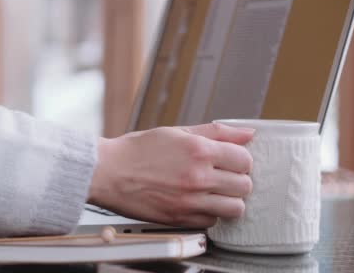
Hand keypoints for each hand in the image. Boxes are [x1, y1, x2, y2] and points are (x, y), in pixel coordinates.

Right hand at [89, 123, 253, 227]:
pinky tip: (197, 202)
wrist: (107, 172)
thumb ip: (215, 132)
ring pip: (235, 208)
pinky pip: (212, 221)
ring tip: (214, 193)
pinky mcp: (180, 218)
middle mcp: (198, 177)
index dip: (239, 160)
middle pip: (244, 186)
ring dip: (228, 200)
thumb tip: (247, 133)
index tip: (230, 161)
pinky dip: (209, 213)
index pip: (244, 160)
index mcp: (199, 150)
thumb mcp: (176, 132)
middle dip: (236, 180)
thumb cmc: (136, 151)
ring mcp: (189, 200)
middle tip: (222, 177)